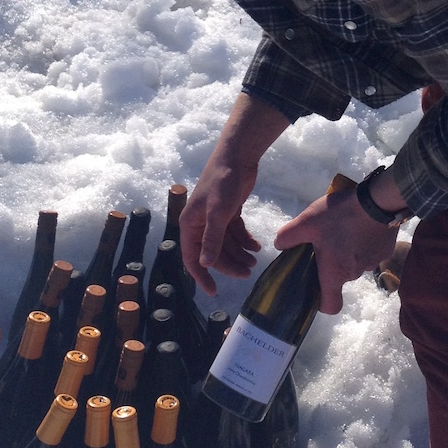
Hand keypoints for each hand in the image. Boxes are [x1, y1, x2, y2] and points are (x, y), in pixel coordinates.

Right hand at [181, 93, 289, 292]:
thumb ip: (212, 238)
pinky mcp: (229, 212)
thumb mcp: (219, 211)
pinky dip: (245, 240)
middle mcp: (199, 223)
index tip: (213, 291)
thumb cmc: (223, 182)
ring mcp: (215, 218)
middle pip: (212, 253)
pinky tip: (257, 246)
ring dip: (239, 254)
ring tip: (254, 262)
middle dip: (229, 264)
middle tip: (247, 273)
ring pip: (226, 244)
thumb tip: (204, 264)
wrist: (237, 156)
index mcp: (190, 224)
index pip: (191, 257)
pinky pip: (235, 233)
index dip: (201, 276)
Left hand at [274, 186, 399, 314]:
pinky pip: (370, 252)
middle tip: (324, 240)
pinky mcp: (385, 251)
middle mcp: (355, 274)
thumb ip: (288, 236)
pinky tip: (359, 225)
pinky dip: (363, 244)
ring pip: (354, 263)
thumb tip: (280, 244)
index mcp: (335, 273)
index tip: (314, 286)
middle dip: (331, 263)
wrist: (378, 200)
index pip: (330, 306)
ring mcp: (373, 263)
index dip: (321, 302)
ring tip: (343, 229)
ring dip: (348, 252)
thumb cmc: (340, 215)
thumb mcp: (307, 222)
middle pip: (340, 278)